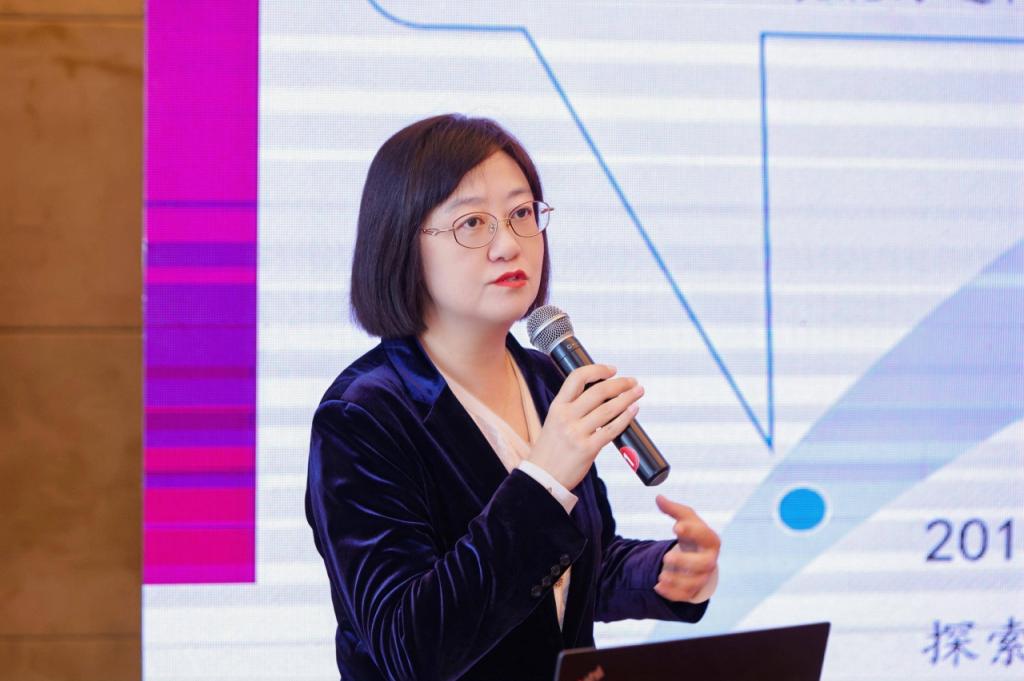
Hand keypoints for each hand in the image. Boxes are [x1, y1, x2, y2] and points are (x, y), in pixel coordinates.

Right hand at [527, 364, 642, 490]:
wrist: (542, 477)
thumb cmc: (551, 450)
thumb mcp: (554, 421)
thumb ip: (573, 408)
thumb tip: (602, 395)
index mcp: (557, 406)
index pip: (577, 377)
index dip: (597, 370)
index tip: (612, 370)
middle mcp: (566, 417)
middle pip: (598, 391)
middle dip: (620, 384)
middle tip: (632, 382)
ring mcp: (576, 433)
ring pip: (608, 409)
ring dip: (627, 398)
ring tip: (638, 392)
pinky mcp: (587, 449)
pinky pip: (612, 429)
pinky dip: (626, 417)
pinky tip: (633, 410)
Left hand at [653, 495, 719, 602]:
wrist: (697, 555)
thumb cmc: (692, 534)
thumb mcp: (686, 519)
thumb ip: (673, 509)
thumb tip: (659, 498)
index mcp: (710, 540)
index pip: (706, 536)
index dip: (693, 531)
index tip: (676, 527)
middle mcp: (709, 560)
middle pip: (704, 564)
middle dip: (685, 562)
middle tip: (666, 557)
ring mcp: (702, 576)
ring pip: (694, 583)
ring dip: (676, 580)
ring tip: (661, 575)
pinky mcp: (692, 589)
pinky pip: (684, 595)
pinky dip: (671, 593)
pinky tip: (658, 586)